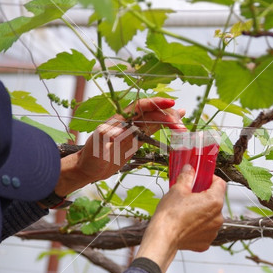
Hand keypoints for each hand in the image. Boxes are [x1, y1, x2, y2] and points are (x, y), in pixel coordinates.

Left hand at [55, 97, 185, 195]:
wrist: (89, 168)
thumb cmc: (91, 157)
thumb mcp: (96, 146)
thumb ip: (104, 135)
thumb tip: (116, 130)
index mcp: (121, 119)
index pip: (141, 106)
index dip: (156, 103)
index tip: (171, 103)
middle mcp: (129, 122)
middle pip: (152, 113)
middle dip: (168, 116)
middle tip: (181, 126)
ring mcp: (135, 130)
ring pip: (156, 120)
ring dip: (170, 121)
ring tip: (183, 126)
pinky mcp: (138, 140)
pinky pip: (154, 129)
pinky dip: (166, 126)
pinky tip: (177, 124)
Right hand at [135, 165, 225, 272]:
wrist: (162, 238)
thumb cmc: (170, 215)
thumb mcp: (178, 189)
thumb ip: (187, 176)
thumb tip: (190, 169)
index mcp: (215, 201)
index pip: (220, 183)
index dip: (210, 178)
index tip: (201, 178)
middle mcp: (218, 217)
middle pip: (215, 200)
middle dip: (204, 195)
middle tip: (189, 194)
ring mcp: (213, 231)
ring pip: (211, 215)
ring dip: (202, 211)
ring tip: (186, 210)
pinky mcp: (206, 241)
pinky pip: (205, 229)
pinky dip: (198, 225)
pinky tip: (186, 223)